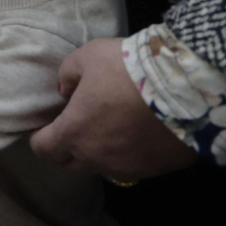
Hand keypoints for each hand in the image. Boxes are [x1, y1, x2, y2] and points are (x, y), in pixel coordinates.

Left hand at [29, 38, 198, 182]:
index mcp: (74, 132)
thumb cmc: (127, 68)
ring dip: (100, 153)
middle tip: (76, 128)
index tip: (45, 127)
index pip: (43, 149)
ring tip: (110, 131)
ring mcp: (128, 167)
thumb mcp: (88, 56)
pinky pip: (135, 166)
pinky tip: (139, 136)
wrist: (185, 85)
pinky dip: (131, 154)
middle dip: (67, 149)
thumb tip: (66, 92)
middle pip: (71, 164)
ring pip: (104, 167)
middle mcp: (97, 157)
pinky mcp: (156, 169)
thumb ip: (68, 75)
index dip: (40, 138)